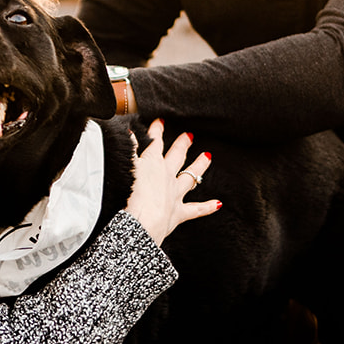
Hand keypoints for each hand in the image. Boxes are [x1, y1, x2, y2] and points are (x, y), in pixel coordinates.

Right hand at [125, 119, 218, 244]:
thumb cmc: (130, 195)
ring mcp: (175, 194)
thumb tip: (128, 132)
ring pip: (190, 177)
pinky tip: (218, 204)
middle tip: (189, 136)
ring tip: (207, 157)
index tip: (161, 122)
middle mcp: (167, 176)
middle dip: (182, 145)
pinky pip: (196, 210)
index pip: (155, 142)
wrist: (142, 221)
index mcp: (152, 163)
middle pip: (177, 156)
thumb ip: (129, 149)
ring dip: (199, 167)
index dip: (157, 131)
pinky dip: (207, 207)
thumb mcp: (125, 167)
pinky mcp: (178, 213)